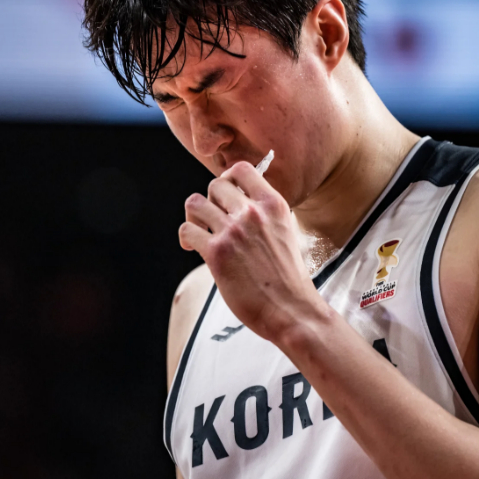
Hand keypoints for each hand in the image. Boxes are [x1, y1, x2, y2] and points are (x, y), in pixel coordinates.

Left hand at [178, 162, 325, 341]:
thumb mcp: (286, 232)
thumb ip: (265, 214)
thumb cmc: (289, 278)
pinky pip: (187, 230)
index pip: (242, 170)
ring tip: (200, 231)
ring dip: (194, 217)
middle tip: (212, 220)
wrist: (291, 308)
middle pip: (214, 185)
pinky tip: (192, 247)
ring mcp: (233, 231)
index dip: (228, 179)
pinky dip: (186, 237)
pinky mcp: (217, 253)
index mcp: (274, 204)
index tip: (225, 194)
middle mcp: (253, 213)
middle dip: (210, 201)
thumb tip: (240, 203)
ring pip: (195, 204)